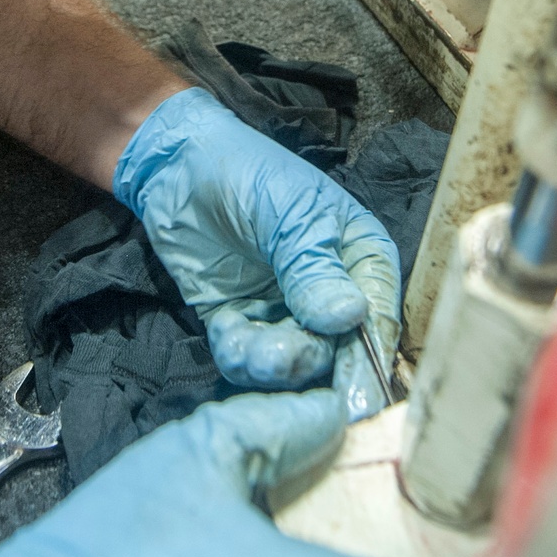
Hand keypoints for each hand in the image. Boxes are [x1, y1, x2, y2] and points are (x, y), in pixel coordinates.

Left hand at [113, 88, 400, 409]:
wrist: (178, 167)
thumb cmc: (249, 173)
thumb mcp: (290, 212)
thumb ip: (315, 266)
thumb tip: (348, 318)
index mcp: (361, 256)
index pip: (378, 313)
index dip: (370, 352)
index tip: (358, 390)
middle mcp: (330, 290)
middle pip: (336, 347)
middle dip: (309, 358)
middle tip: (281, 360)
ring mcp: (284, 309)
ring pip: (292, 358)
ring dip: (273, 362)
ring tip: (252, 352)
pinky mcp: (241, 320)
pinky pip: (248, 355)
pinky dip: (240, 356)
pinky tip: (228, 335)